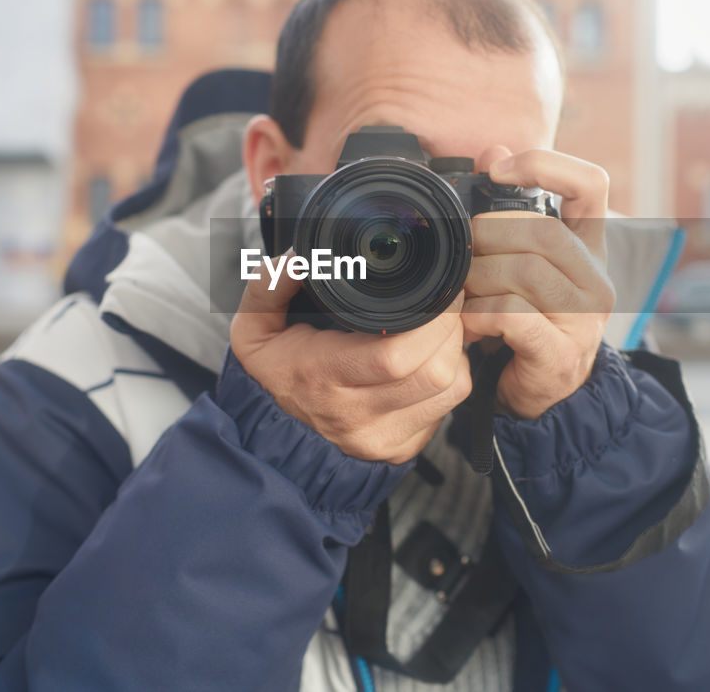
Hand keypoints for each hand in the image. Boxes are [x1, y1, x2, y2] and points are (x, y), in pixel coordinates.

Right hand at [230, 258, 471, 463]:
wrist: (273, 431)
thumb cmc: (275, 370)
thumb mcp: (255, 327)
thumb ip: (269, 285)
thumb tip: (299, 259)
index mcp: (322, 378)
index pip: (394, 357)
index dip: (430, 321)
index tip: (437, 292)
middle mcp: (355, 417)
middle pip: (434, 372)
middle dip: (450, 330)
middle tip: (445, 304)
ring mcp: (382, 438)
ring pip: (450, 389)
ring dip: (454, 353)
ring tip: (439, 329)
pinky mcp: (402, 449)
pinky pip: (448, 408)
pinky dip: (451, 377)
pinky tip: (432, 359)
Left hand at [461, 147, 615, 418]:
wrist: (539, 397)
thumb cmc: (523, 323)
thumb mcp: (519, 263)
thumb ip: (509, 210)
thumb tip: (493, 152)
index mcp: (589, 247)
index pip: (590, 184)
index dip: (545, 164)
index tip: (497, 170)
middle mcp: (596, 279)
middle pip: (541, 230)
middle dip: (487, 236)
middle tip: (463, 257)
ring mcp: (584, 319)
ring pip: (523, 271)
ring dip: (478, 279)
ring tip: (463, 295)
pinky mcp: (560, 354)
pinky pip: (511, 315)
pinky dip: (479, 314)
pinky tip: (469, 323)